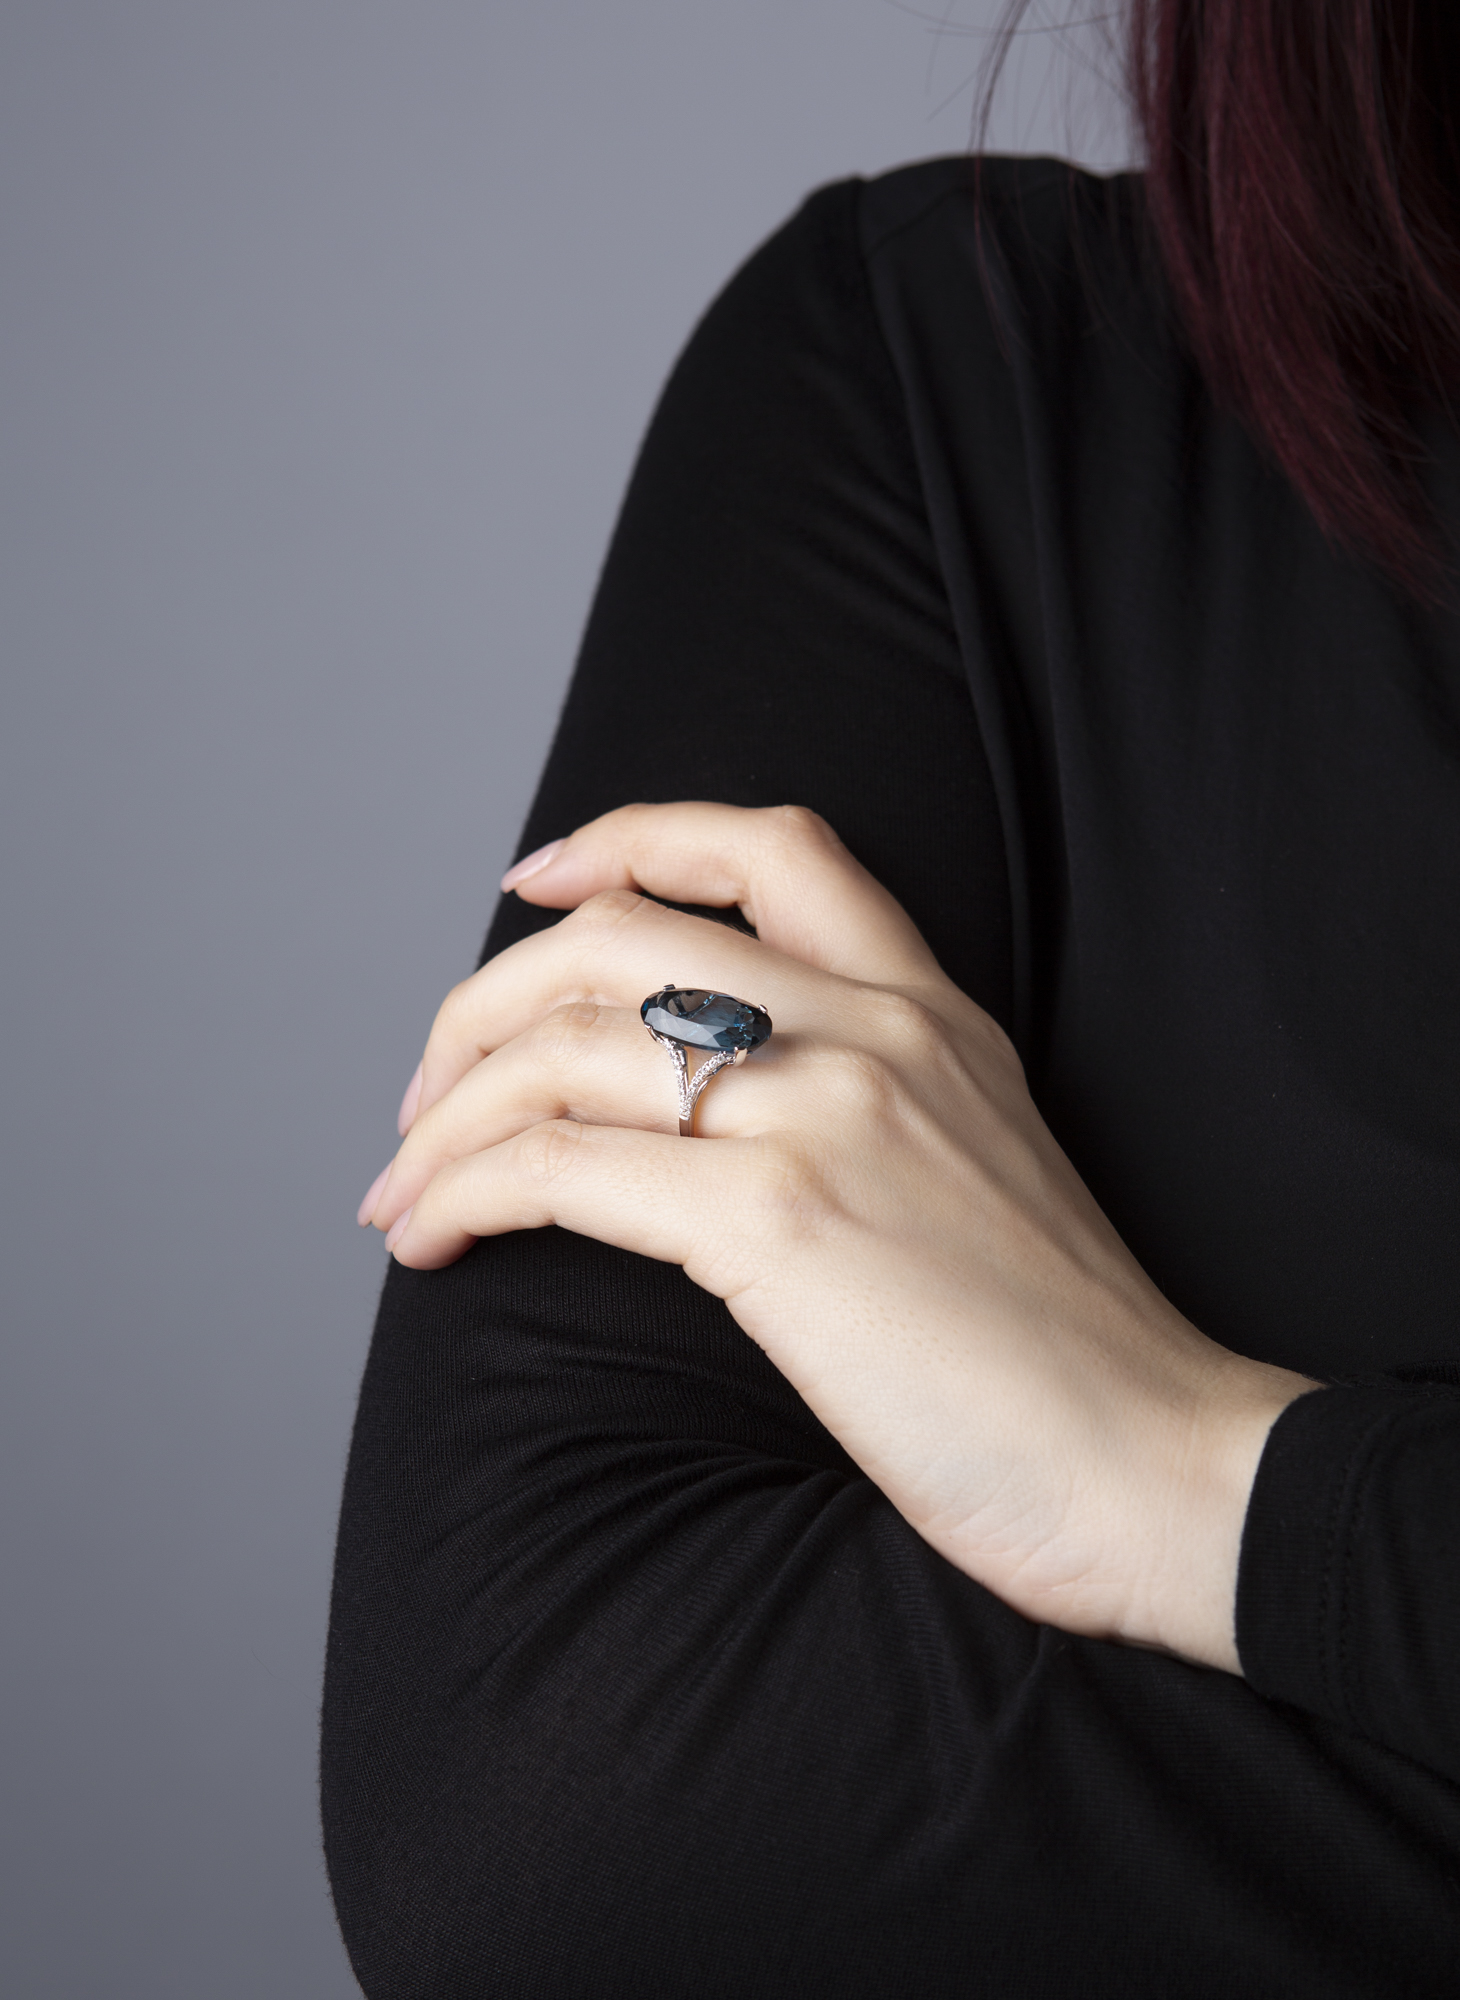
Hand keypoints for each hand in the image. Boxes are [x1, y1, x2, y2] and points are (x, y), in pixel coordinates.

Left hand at [360, 803, 1313, 1671]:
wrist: (1160, 1464)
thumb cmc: (1062, 1352)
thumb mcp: (978, 1169)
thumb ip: (870, 1107)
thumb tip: (704, 1124)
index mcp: (930, 1010)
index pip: (768, 846)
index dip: (626, 836)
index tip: (533, 879)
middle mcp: (874, 1031)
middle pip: (611, 940)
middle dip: (477, 1007)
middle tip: (427, 1096)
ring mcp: (828, 1115)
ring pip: (559, 1048)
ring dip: (443, 1115)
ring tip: (400, 1189)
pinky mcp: (780, 1222)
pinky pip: (557, 1167)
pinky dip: (462, 1191)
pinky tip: (432, 1238)